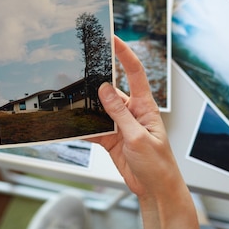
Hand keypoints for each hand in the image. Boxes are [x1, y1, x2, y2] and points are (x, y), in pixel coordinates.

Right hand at [90, 36, 198, 228]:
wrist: (155, 190)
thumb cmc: (158, 165)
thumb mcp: (139, 137)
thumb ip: (120, 114)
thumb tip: (105, 90)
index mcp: (145, 107)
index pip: (135, 73)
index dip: (124, 54)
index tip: (113, 38)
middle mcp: (131, 112)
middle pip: (110, 90)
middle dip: (95, 80)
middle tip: (79, 69)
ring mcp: (120, 125)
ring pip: (98, 109)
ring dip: (86, 107)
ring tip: (70, 100)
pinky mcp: (111, 139)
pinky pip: (93, 128)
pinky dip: (82, 128)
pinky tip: (72, 126)